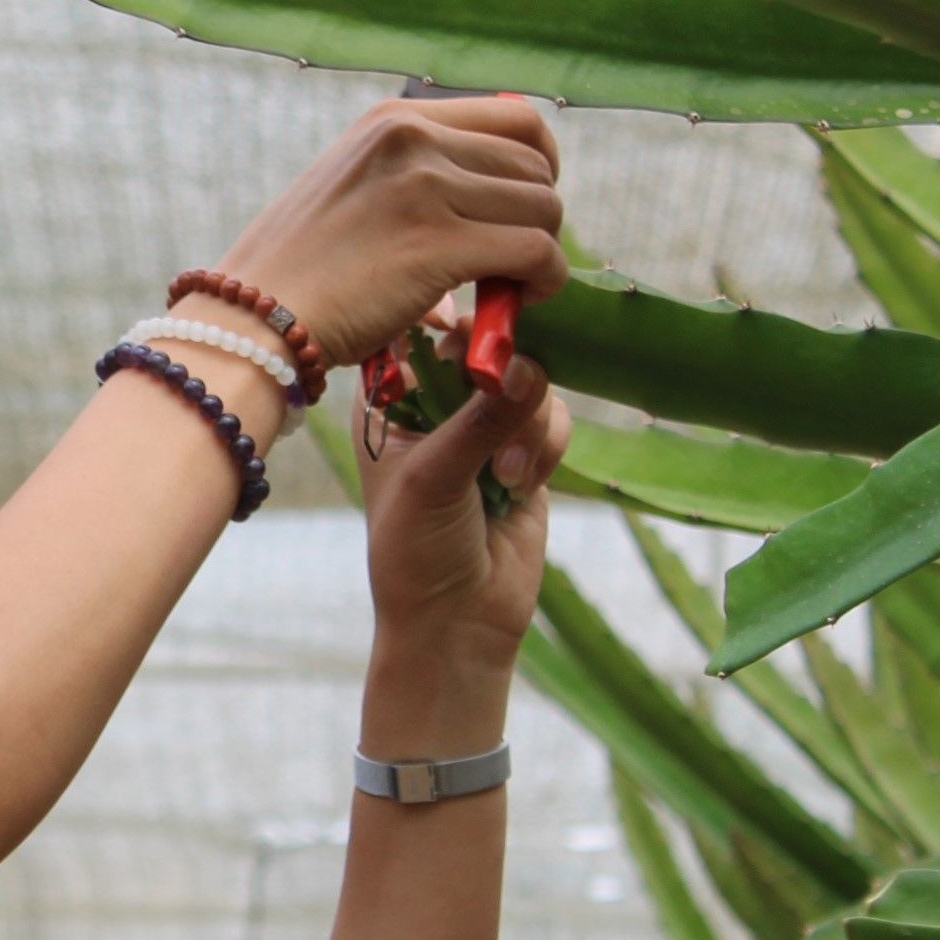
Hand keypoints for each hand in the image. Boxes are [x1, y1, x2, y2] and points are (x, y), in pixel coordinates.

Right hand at [210, 96, 567, 365]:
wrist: (252, 318)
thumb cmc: (295, 271)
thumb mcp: (351, 187)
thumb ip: (412, 174)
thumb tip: (488, 198)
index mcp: (395, 120)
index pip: (516, 117)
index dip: (538, 164)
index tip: (521, 205)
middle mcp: (414, 138)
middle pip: (535, 165)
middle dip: (536, 216)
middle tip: (510, 260)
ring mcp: (427, 187)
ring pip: (543, 208)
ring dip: (540, 252)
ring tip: (510, 286)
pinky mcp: (440, 244)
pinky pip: (536, 252)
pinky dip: (544, 280)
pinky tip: (522, 301)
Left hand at [360, 340, 569, 726]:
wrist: (456, 622)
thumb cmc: (417, 552)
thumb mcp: (437, 478)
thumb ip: (481, 418)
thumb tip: (526, 365)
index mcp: (386, 399)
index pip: (415, 329)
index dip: (448, 316)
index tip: (476, 326)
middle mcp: (433, 404)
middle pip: (484, 343)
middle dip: (502, 370)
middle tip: (510, 385)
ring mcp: (481, 425)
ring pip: (528, 379)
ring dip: (527, 421)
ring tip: (504, 473)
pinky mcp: (524, 450)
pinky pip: (553, 416)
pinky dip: (546, 445)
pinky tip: (521, 485)